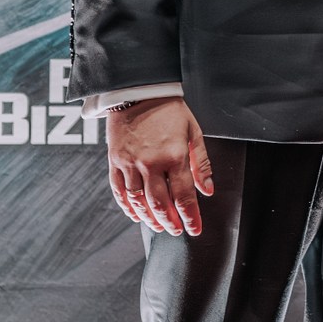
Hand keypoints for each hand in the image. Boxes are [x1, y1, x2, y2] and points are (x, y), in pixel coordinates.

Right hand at [107, 98, 213, 236]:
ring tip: (158, 226)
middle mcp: (150, 163)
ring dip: (150, 219)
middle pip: (160, 204)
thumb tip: (207, 190)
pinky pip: (119, 191)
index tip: (195, 229)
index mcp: (174, 156)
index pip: (184, 196)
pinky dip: (127, 207)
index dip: (191, 217)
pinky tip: (135, 215)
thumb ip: (201, 164)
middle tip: (176, 230)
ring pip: (138, 202)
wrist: (138, 90)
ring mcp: (130, 163)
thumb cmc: (169, 110)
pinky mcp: (115, 160)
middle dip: (170, 222)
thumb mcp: (193, 132)